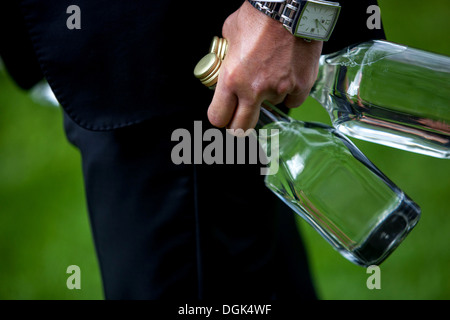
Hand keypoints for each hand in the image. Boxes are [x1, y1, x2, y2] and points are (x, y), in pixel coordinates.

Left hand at [208, 1, 322, 132]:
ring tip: (271, 71)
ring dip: (268, 96)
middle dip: (239, 124)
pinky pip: (292, 100)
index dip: (219, 117)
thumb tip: (225, 66)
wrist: (291, 5)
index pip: (218, 117)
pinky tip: (287, 75)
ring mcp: (279, 90)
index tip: (223, 113)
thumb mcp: (229, 36)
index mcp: (232, 79)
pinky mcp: (301, 86)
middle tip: (241, 113)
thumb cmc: (258, 16)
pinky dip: (289, 92)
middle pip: (242, 128)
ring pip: (271, 107)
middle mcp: (254, 90)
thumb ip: (226, 59)